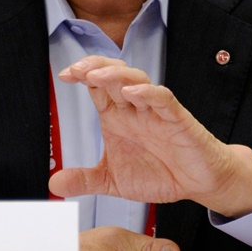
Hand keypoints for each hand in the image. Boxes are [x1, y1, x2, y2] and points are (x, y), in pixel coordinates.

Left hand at [49, 56, 251, 217]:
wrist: (198, 182)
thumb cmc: (159, 172)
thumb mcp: (113, 181)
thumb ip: (85, 180)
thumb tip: (53, 182)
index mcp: (117, 116)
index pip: (97, 86)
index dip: (81, 75)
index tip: (64, 75)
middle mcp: (134, 108)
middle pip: (113, 74)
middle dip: (95, 67)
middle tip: (76, 70)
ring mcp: (155, 111)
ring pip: (136, 79)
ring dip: (116, 75)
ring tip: (97, 76)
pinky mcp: (176, 118)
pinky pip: (162, 98)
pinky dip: (148, 93)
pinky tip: (132, 93)